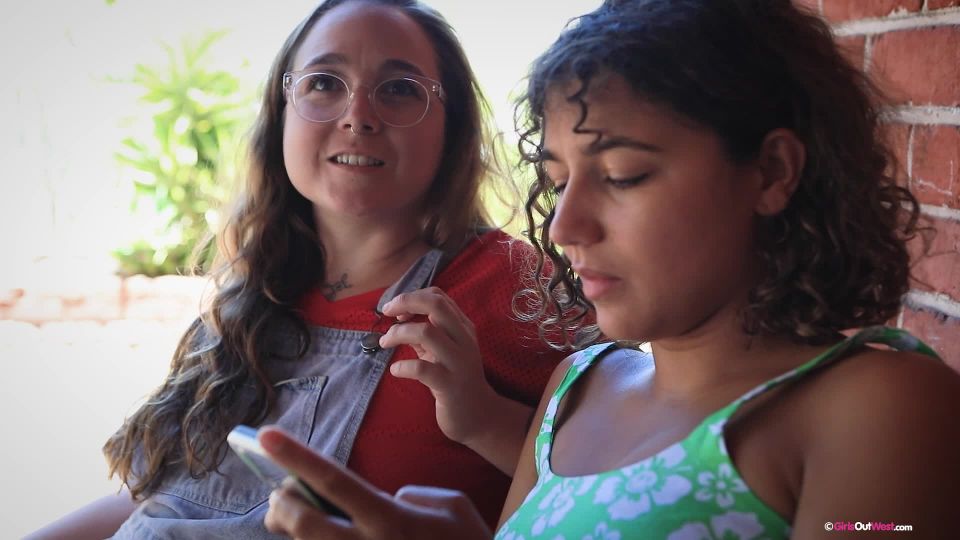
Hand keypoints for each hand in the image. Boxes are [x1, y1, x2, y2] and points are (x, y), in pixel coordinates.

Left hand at [260, 427, 491, 539]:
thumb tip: (387, 500)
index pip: (334, 480)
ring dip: (293, 531)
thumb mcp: (450, 507)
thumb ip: (413, 496)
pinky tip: (326, 531)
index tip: (266, 436)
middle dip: (282, 506)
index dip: (297, 456)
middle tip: (280, 495)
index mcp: (392, 519)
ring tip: (294, 515)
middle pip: (304, 524)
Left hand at [378, 287, 497, 445]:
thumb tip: (399, 313)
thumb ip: (428, 331)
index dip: (413, 297)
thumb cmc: (455, 379)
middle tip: (386, 312)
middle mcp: (464, 340)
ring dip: (398, 333)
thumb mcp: (444, 351)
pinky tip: (396, 370)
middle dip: (406, 302)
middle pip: (435, 305)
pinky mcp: (449, 385)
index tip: (397, 311)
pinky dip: (402, 366)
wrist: (478, 416)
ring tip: (385, 342)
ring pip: (426, 332)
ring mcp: (458, 362)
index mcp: (463, 327)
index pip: (438, 296)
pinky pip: (421, 369)